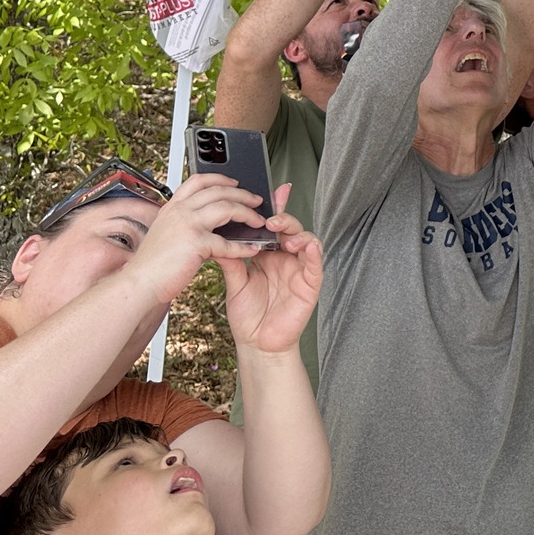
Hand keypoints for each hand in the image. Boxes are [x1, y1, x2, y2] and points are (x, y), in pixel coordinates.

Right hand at [125, 172, 270, 304]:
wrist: (138, 283)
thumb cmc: (151, 265)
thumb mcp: (165, 233)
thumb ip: (184, 224)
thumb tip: (208, 224)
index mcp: (172, 207)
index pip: (198, 181)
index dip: (220, 179)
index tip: (234, 183)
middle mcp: (180, 211)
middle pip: (218, 191)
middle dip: (242, 194)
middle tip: (256, 200)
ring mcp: (187, 225)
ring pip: (227, 208)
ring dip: (248, 213)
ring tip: (259, 221)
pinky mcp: (196, 243)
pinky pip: (227, 243)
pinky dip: (243, 247)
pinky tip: (251, 250)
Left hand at [219, 184, 322, 354]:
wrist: (256, 344)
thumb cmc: (248, 315)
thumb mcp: (235, 283)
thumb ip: (231, 260)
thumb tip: (218, 237)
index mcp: (267, 255)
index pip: (272, 226)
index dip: (275, 207)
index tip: (274, 190)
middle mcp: (285, 258)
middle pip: (290, 228)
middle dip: (283, 218)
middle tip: (271, 218)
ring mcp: (299, 269)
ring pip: (306, 239)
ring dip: (297, 232)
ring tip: (284, 235)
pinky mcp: (310, 283)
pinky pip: (316, 262)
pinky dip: (312, 251)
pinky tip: (305, 246)